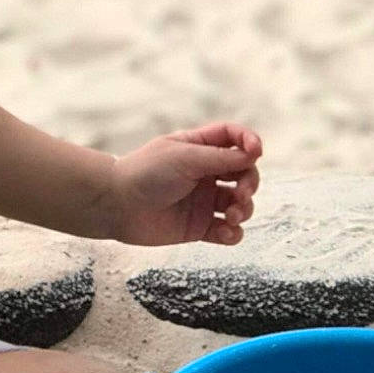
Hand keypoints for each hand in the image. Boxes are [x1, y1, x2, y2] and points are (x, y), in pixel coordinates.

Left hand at [110, 124, 261, 247]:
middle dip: (250, 183)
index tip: (257, 152)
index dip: (249, 142)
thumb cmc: (145, 173)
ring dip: (244, 209)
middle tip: (242, 193)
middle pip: (244, 174)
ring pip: (240, 204)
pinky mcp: (199, 227)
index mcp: (199, 148)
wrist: (116, 205)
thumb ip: (220, 158)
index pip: (233, 139)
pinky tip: (226, 231)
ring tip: (231, 215)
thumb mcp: (185, 157)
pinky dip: (233, 233)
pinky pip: (227, 231)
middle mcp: (204, 173)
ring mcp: (203, 200)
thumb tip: (252, 155)